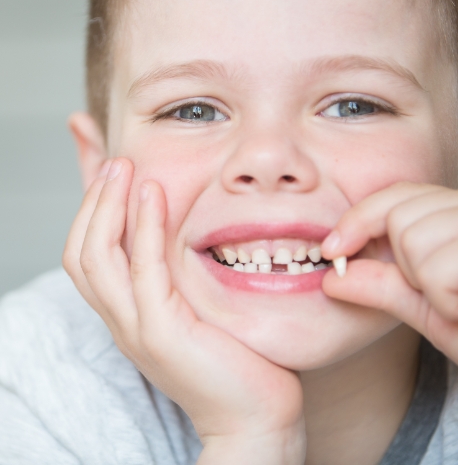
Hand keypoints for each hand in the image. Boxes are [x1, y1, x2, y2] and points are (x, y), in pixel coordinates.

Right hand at [63, 158, 304, 464]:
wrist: (256, 414)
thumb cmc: (237, 356)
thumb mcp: (200, 305)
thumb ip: (185, 272)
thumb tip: (189, 233)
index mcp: (129, 313)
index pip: (87, 256)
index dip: (93, 212)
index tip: (114, 173)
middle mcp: (123, 321)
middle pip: (81, 253)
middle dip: (93, 203)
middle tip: (115, 163)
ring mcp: (137, 329)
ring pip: (97, 260)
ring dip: (107, 207)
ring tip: (124, 169)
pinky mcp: (161, 334)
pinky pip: (142, 271)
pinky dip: (144, 228)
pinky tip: (154, 194)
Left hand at [321, 182, 457, 377]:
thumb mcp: (441, 316)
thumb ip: (390, 289)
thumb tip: (333, 276)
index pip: (400, 195)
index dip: (361, 218)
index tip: (333, 247)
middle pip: (400, 217)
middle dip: (412, 267)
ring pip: (412, 240)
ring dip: (435, 287)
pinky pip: (435, 267)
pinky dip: (451, 301)